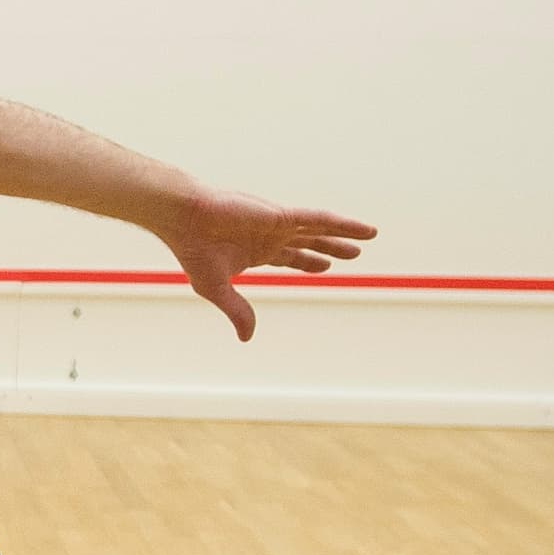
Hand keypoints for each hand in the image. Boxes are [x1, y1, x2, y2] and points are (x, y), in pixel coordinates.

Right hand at [153, 191, 376, 340]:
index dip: (306, 261)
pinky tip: (363, 229)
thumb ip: (237, 311)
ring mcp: (278, 224)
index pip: (288, 256)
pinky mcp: (282, 215)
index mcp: (255, 250)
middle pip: (308, 241)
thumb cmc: (193, 249)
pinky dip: (343, 223)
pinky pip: (320, 219)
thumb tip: (248, 338)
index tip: (323, 266)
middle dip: (329, 247)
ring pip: (319, 229)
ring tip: (368, 235)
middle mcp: (270, 235)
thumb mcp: (217, 288)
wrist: (185, 218)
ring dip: (343, 234)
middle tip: (350, 254)